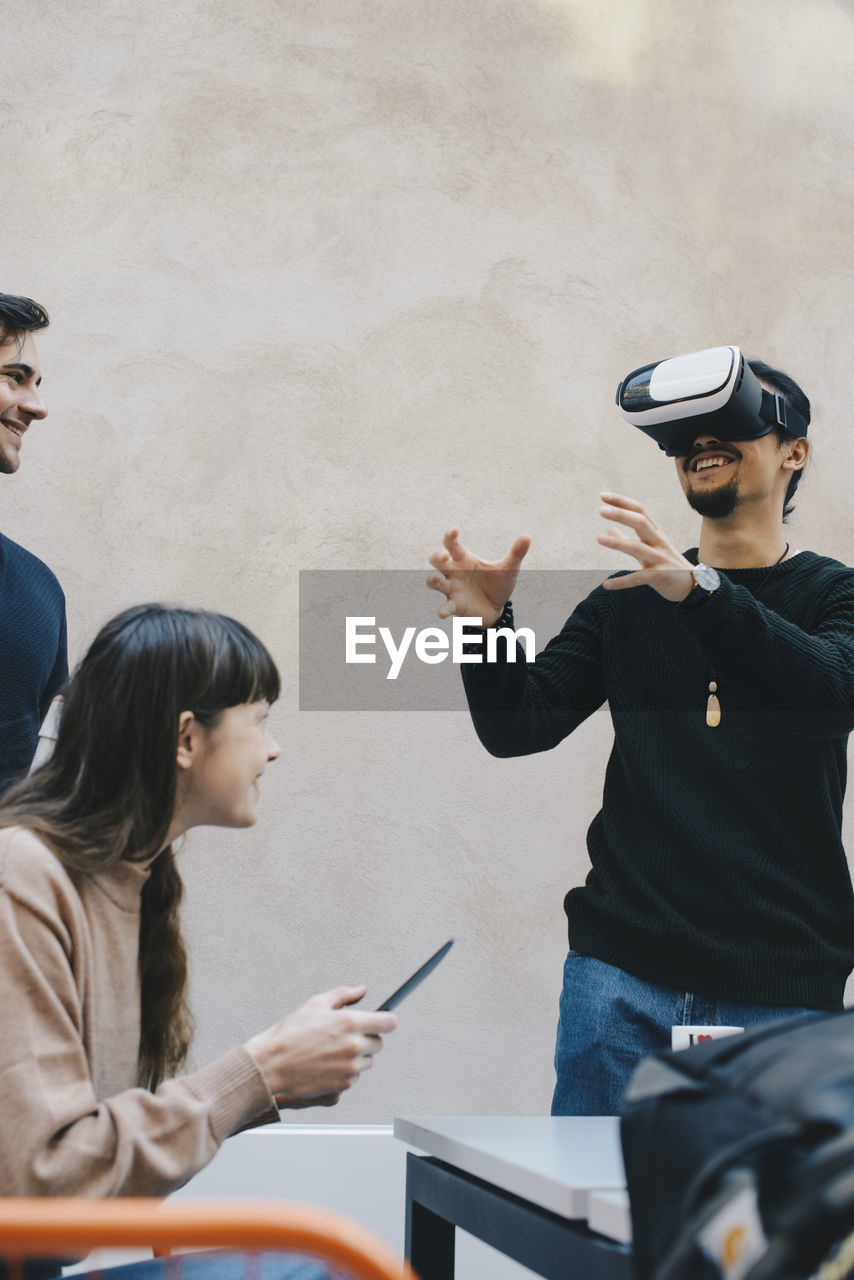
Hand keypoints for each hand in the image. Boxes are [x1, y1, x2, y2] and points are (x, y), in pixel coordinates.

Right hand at [244, 986, 396, 1106]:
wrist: (272, 1064)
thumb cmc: (290, 1033)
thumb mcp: (316, 1004)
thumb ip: (344, 994)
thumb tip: (361, 990)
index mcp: (350, 1023)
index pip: (389, 1023)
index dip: (385, 1020)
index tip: (381, 1021)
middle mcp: (354, 1046)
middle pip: (379, 1043)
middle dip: (367, 1038)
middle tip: (345, 1036)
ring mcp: (350, 1067)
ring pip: (367, 1060)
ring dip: (357, 1056)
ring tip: (332, 1051)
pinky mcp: (344, 1084)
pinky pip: (355, 1076)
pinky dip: (346, 1071)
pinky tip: (327, 1064)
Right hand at [427, 528, 530, 627]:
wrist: (496, 609)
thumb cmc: (498, 585)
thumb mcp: (509, 569)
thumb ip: (516, 553)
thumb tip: (527, 536)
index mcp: (465, 560)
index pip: (452, 545)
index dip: (450, 536)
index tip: (454, 530)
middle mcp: (454, 573)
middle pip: (436, 560)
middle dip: (436, 556)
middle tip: (444, 555)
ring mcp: (452, 589)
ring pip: (434, 582)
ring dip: (432, 580)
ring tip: (436, 579)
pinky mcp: (454, 605)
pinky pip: (445, 607)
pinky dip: (443, 609)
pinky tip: (442, 613)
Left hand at [597, 493, 694, 602]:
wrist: (693, 585)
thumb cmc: (668, 564)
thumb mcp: (650, 549)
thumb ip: (629, 540)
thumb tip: (609, 530)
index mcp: (656, 533)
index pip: (639, 511)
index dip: (622, 502)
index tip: (603, 495)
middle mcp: (659, 542)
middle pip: (641, 522)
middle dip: (621, 515)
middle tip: (601, 510)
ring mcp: (660, 558)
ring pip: (638, 548)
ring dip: (618, 543)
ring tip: (599, 538)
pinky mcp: (660, 577)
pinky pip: (638, 578)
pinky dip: (622, 582)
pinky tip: (606, 584)